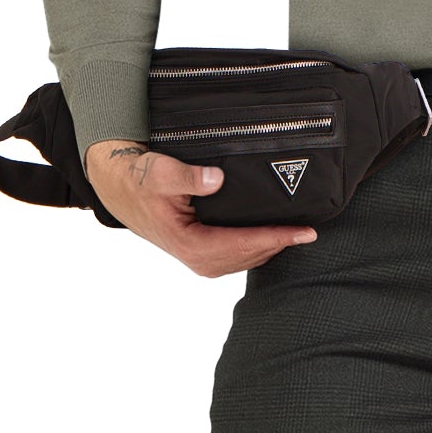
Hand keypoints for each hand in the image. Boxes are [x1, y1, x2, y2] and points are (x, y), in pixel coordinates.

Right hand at [83, 140, 317, 274]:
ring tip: (297, 236)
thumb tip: (215, 178)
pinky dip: (257, 250)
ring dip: (270, 249)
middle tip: (309, 232)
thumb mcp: (160, 172)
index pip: (243, 244)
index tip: (303, 232)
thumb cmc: (140, 180)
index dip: (276, 238)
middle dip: (279, 244)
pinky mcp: (201, 254)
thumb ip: (188, 177)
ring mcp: (199, 259)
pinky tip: (272, 240)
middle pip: (249, 256)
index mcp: (190, 243)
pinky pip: (236, 257)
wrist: (121, 189)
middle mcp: (197, 258)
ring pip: (244, 260)